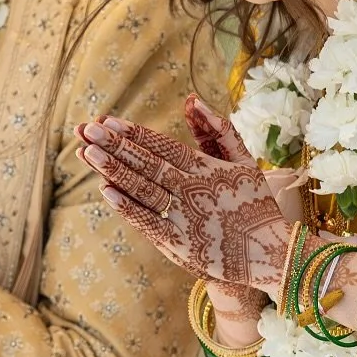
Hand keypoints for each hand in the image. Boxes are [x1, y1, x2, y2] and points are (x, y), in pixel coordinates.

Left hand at [78, 95, 290, 295]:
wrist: (271, 255)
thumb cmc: (255, 205)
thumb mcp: (243, 161)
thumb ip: (218, 130)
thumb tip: (192, 101)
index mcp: (207, 169)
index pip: (163, 146)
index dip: (134, 134)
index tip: (107, 121)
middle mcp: (193, 190)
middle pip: (147, 164)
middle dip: (114, 146)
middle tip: (85, 130)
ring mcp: (185, 218)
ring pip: (143, 190)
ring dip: (114, 170)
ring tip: (87, 153)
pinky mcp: (179, 245)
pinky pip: (148, 222)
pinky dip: (127, 207)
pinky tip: (106, 190)